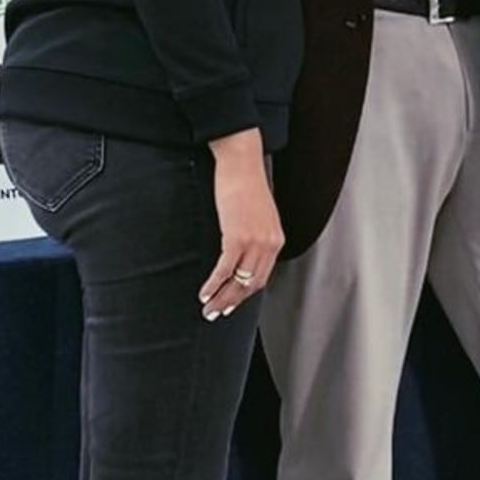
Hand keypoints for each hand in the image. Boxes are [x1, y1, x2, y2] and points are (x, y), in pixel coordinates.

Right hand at [199, 130, 283, 318]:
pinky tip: (204, 292)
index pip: (262, 277)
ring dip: (221, 298)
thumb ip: (254, 236)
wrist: (242, 165)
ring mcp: (255, 242)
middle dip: (231, 302)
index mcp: (275, 240)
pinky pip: (225, 269)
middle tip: (215, 314)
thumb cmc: (246, 187)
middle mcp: (269, 244)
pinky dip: (213, 284)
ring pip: (239, 281)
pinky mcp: (237, 237)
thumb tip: (240, 253)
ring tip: (207, 309)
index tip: (230, 304)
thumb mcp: (258, 216)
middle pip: (251, 284)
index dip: (244, 295)